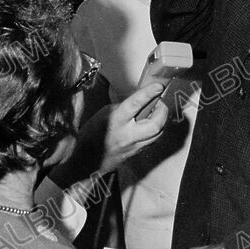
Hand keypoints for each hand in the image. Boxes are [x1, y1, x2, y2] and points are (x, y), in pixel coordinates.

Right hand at [48, 82, 168, 189]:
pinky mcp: (138, 152)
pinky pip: (153, 140)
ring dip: (161, 120)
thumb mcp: (103, 114)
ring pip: (158, 133)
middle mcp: (128, 135)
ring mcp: (135, 146)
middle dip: (163, 111)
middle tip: (160, 102)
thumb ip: (122, 107)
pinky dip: (156, 129)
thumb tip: (138, 103)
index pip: (136, 104)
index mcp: (116, 121)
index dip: (149, 93)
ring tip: (157, 111)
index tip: (159, 86)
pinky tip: (151, 123)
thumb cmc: (92, 135)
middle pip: (156, 124)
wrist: (86, 162)